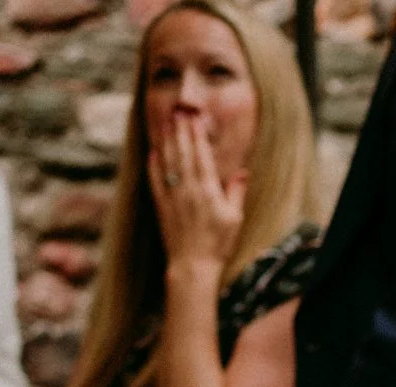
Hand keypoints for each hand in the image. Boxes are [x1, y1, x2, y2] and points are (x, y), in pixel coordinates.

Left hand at [148, 111, 246, 270]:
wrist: (193, 266)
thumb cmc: (218, 244)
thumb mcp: (235, 219)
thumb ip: (236, 193)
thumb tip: (242, 172)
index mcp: (208, 190)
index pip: (201, 155)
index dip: (197, 134)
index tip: (195, 117)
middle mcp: (188, 189)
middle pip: (183, 153)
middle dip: (181, 130)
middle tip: (178, 110)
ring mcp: (172, 196)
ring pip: (168, 162)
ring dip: (167, 141)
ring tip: (165, 123)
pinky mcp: (161, 206)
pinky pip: (155, 180)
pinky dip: (154, 165)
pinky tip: (153, 152)